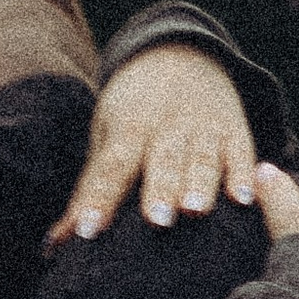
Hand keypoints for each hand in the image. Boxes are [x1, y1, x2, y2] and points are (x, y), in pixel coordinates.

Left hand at [50, 43, 257, 243]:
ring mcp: (203, 128)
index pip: (111, 166)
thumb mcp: (106, 137)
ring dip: (199, 184)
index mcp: (128, 128)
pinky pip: (241, 152)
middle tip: (156, 221)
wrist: (179, 52)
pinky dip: (243, 174)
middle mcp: (166, 127)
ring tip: (195, 210)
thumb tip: (54, 246)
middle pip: (161, 161)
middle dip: (159, 189)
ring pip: (202, 158)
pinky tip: (244, 199)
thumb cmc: (134, 109)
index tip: (88, 230)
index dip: (100, 198)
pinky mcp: (234, 130)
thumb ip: (89, 191)